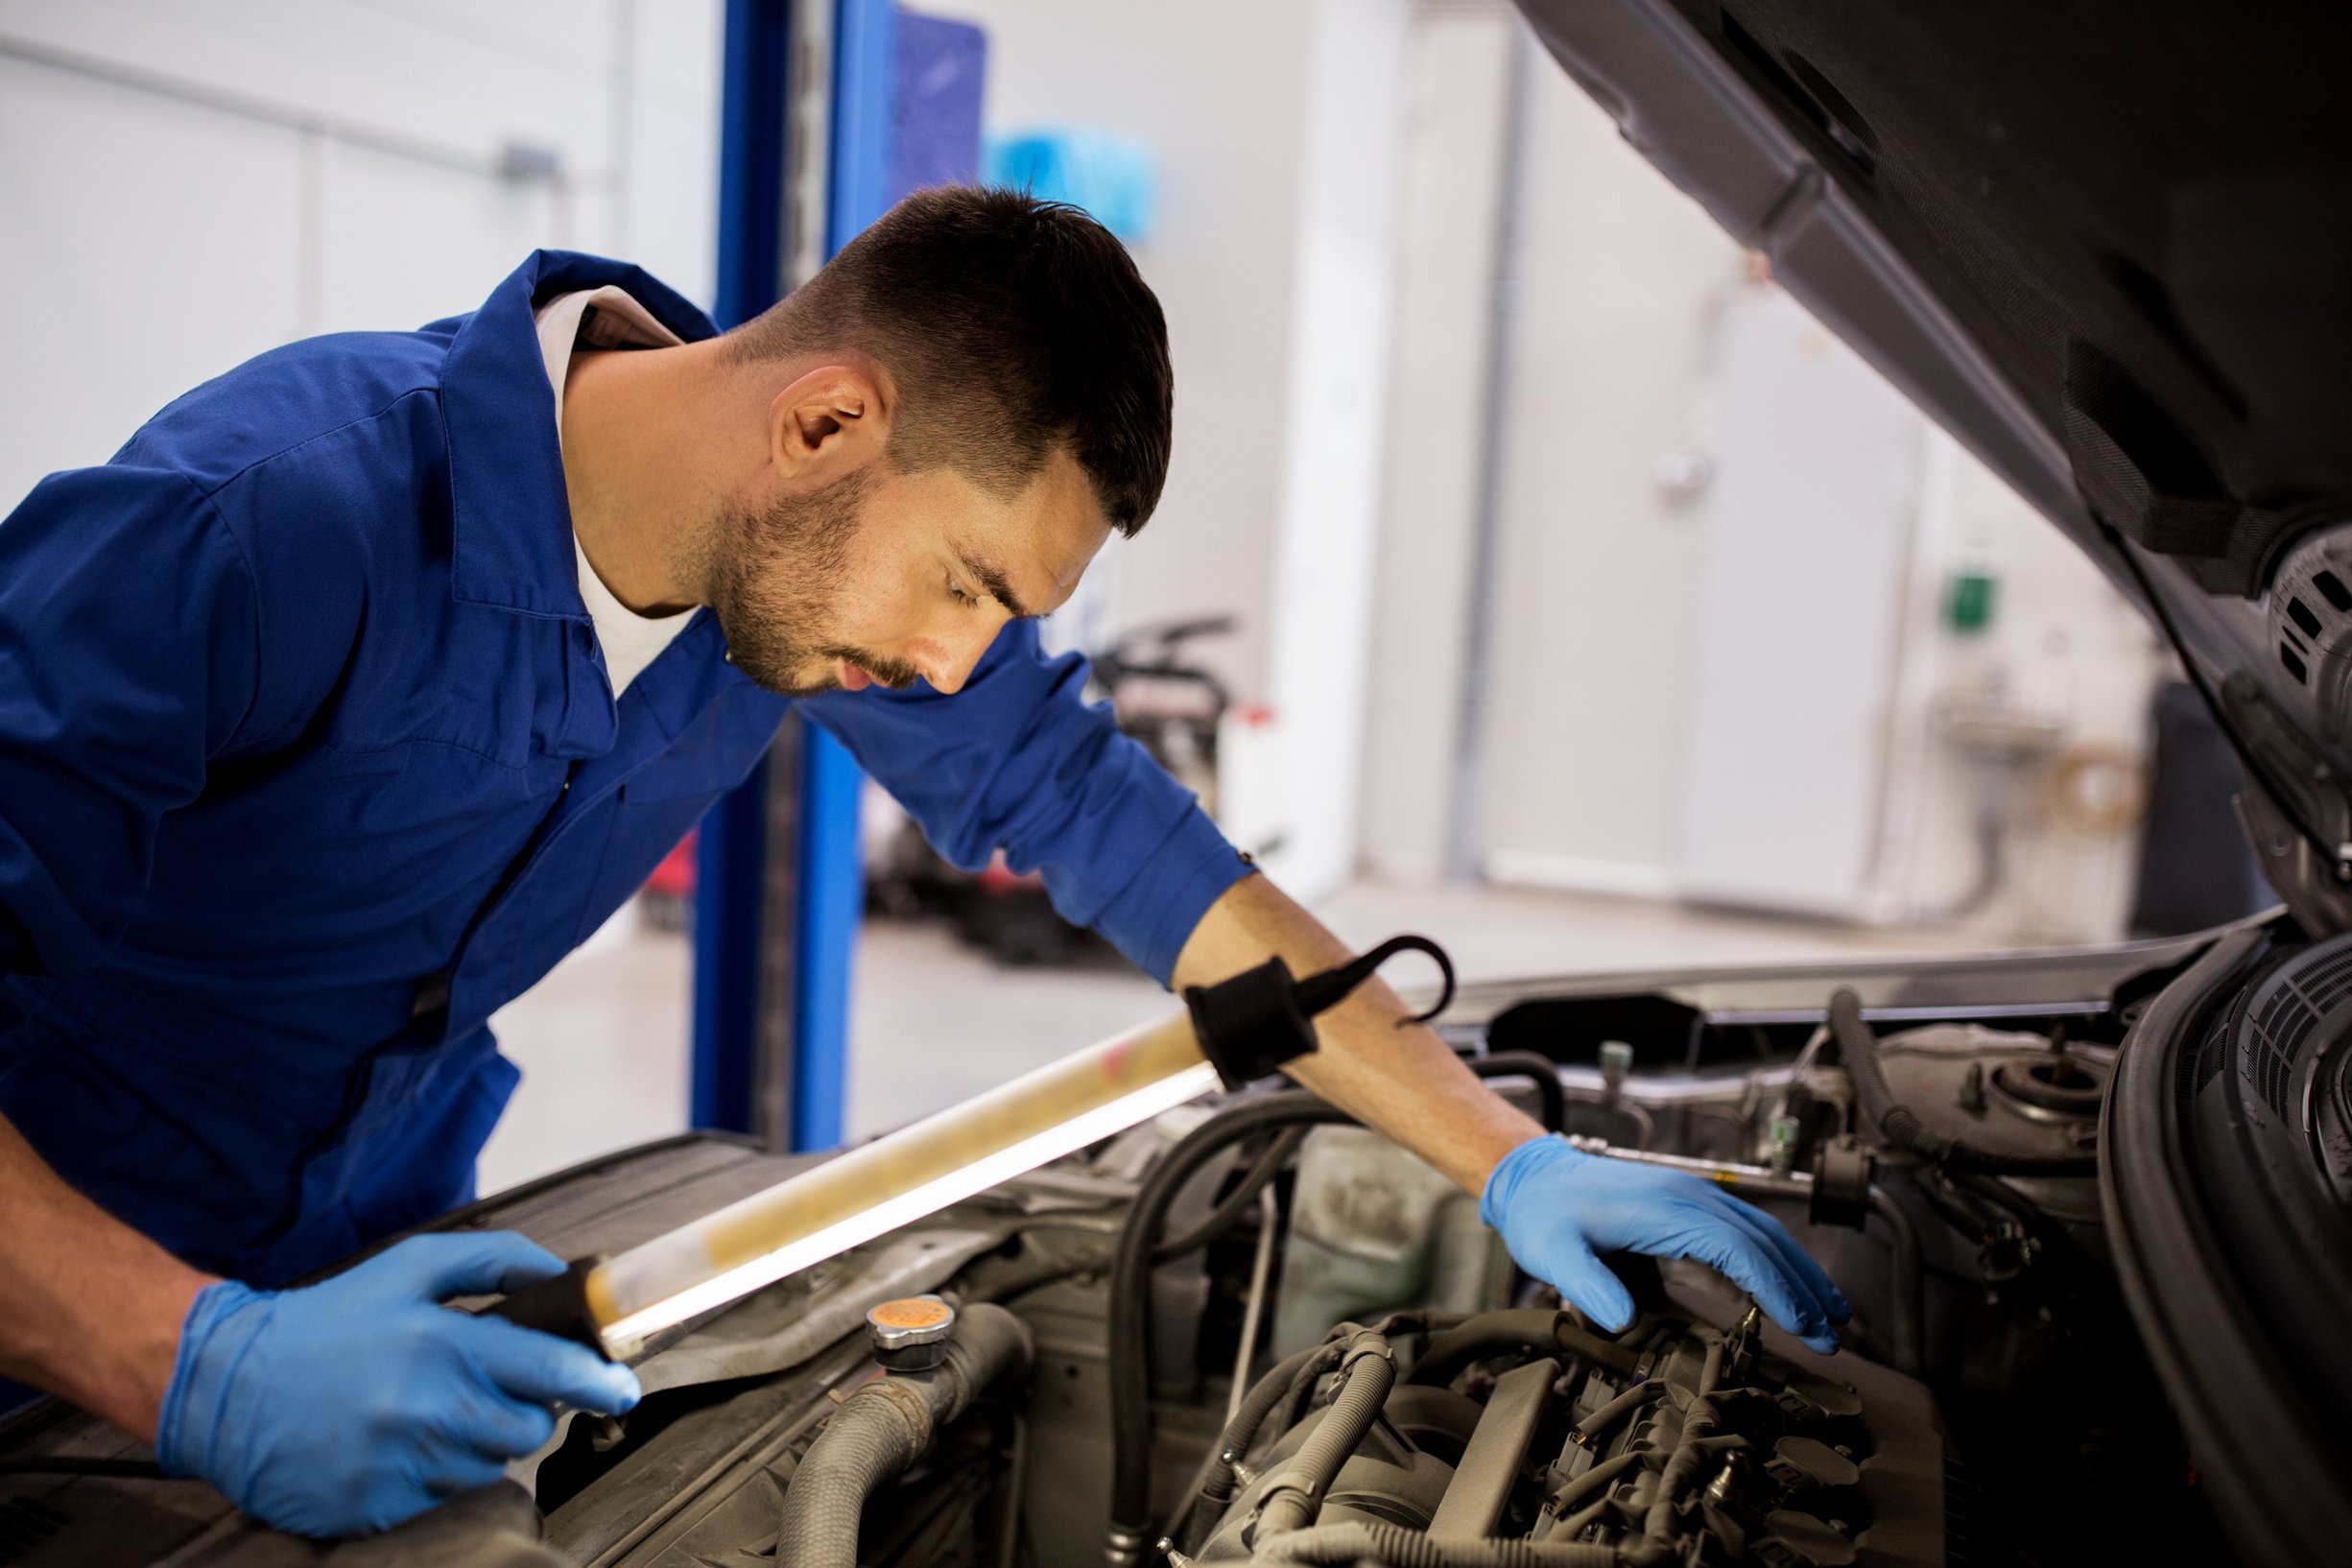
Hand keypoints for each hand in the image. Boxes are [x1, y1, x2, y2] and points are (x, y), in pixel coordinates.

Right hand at [156, 1232, 639, 1537]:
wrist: (225, 1385)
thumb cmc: (326, 1322)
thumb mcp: (407, 1267)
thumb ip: (493, 1259)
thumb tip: (560, 1274)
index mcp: (439, 1344)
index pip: (550, 1371)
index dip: (599, 1381)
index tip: (623, 1388)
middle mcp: (423, 1408)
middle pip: (529, 1430)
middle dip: (528, 1410)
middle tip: (493, 1389)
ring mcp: (398, 1465)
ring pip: (488, 1467)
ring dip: (477, 1442)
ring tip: (428, 1410)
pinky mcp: (373, 1508)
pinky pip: (440, 1498)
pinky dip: (435, 1473)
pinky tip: (397, 1443)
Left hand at [1480, 1135, 1849, 1352]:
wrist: (1534, 1177)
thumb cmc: (1545, 1215)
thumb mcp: (1553, 1253)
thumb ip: (1588, 1285)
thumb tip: (1626, 1321)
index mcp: (1667, 1209)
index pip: (1738, 1249)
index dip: (1773, 1287)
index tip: (1801, 1325)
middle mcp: (1690, 1197)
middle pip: (1763, 1241)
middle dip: (1802, 1288)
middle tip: (1833, 1336)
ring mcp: (1693, 1197)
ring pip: (1762, 1233)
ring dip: (1799, 1273)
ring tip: (1832, 1314)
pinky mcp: (1689, 1205)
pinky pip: (1745, 1231)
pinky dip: (1774, 1259)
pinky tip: (1790, 1286)